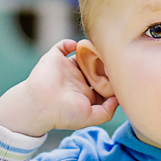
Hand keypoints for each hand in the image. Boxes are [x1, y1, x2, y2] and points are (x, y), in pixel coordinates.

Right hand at [0, 39, 118, 136]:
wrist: (39, 105)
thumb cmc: (63, 114)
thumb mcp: (90, 117)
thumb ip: (107, 111)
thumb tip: (118, 99)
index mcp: (86, 93)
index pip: (104, 83)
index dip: (112, 79)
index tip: (121, 75)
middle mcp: (78, 80)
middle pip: (96, 67)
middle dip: (104, 62)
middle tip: (113, 58)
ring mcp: (66, 68)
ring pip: (83, 55)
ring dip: (91, 50)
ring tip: (99, 48)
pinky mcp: (55, 59)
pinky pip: (63, 46)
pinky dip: (70, 43)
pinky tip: (77, 46)